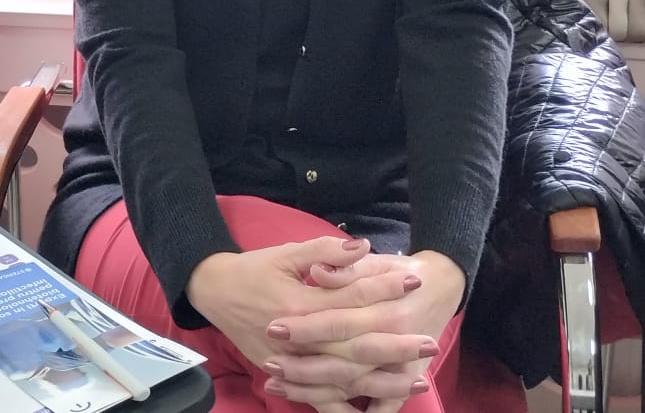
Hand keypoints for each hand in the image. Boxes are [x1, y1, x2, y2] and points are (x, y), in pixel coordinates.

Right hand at [185, 236, 424, 410]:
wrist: (214, 291)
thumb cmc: (254, 269)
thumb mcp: (286, 253)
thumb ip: (324, 252)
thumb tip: (362, 247)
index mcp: (299, 303)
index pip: (350, 298)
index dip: (383, 287)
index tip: (414, 280)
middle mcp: (298, 338)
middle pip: (353, 347)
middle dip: (394, 347)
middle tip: (429, 343)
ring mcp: (291, 362)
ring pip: (342, 380)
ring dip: (381, 382)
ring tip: (415, 380)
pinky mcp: (285, 376)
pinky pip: (320, 400)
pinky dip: (346, 408)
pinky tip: (374, 407)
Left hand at [266, 250, 465, 411]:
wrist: (443, 285)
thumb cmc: (401, 271)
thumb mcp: (376, 261)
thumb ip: (346, 268)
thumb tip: (319, 273)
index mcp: (388, 312)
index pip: (339, 324)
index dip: (306, 329)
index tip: (274, 328)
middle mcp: (397, 343)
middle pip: (343, 363)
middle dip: (302, 367)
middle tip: (269, 364)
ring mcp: (403, 368)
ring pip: (353, 388)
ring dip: (313, 391)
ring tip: (276, 385)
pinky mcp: (405, 379)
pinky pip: (380, 407)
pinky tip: (322, 410)